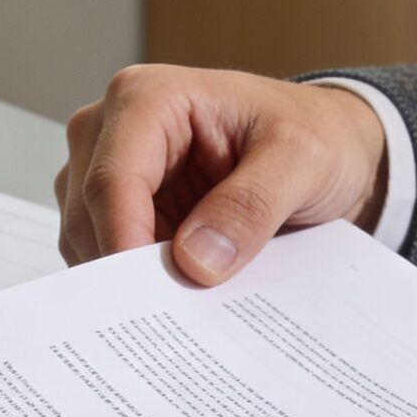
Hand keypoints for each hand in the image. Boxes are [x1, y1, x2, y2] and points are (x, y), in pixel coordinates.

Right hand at [56, 66, 388, 283]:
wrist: (329, 146)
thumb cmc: (314, 135)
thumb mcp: (302, 161)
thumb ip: (251, 204)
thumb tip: (194, 260)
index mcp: (147, 99)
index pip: (111, 180)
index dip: (122, 243)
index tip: (149, 299)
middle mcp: (112, 128)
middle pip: (89, 216)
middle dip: (125, 270)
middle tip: (175, 317)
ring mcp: (109, 170)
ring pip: (87, 241)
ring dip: (130, 280)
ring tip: (187, 305)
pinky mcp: (120, 209)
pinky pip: (106, 256)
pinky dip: (136, 282)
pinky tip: (178, 295)